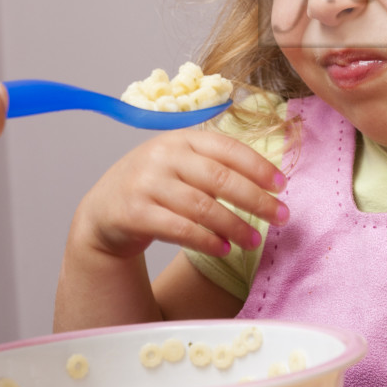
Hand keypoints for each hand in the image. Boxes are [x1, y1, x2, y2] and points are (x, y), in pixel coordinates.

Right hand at [73, 126, 288, 260]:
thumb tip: (267, 183)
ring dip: (234, 226)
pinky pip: (179, 229)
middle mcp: (163, 156)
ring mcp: (146, 183)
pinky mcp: (134, 213)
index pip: (228, 148)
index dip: (258, 167)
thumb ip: (216, 166)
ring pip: (202, 206)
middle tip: (282, 216)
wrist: (104, 209)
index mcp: (182, 138)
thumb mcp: (181, 163)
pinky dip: (206, 241)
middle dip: (256, 199)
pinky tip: (224, 248)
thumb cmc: (156, 185)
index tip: (282, 185)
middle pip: (220, 178)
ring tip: (255, 240)